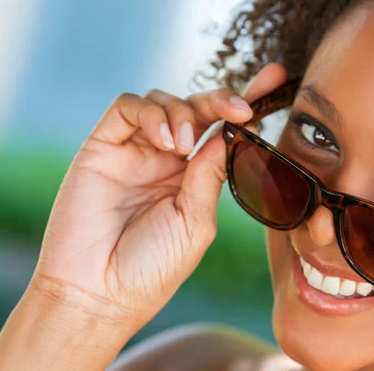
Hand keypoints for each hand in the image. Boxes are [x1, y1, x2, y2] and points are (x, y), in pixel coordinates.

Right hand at [32, 63, 286, 329]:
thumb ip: (210, 174)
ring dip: (182, 114)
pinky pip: (127, 107)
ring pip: (163, 101)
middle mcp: (164, 159)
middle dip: (220, 99)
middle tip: (240, 108)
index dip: (246, 105)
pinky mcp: (102, 146)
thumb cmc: (152, 267)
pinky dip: (150, 114)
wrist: (98, 293)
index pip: (221, 131)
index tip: (274, 80)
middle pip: (195, 109)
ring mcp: (134, 151)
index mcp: (192, 178)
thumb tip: (230, 133)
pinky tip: (163, 141)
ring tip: (182, 146)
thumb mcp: (196, 221)